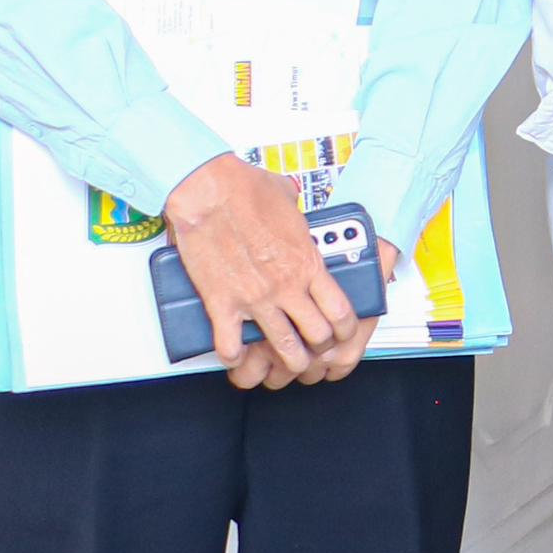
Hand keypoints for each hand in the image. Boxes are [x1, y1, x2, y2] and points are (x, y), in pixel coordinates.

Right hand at [162, 155, 367, 388]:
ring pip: (282, 347)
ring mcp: (255, 298)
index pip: (340, 310)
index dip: (344, 329)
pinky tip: (236, 354)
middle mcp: (286, 285)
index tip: (341, 333)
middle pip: (317, 336)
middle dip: (319, 348)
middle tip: (313, 349)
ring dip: (286, 361)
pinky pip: (230, 345)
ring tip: (285, 364)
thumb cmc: (246, 188)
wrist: (207, 190)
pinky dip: (233, 355)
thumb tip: (295, 202)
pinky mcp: (222, 303)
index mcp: (308, 262)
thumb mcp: (288, 198)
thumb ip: (297, 211)